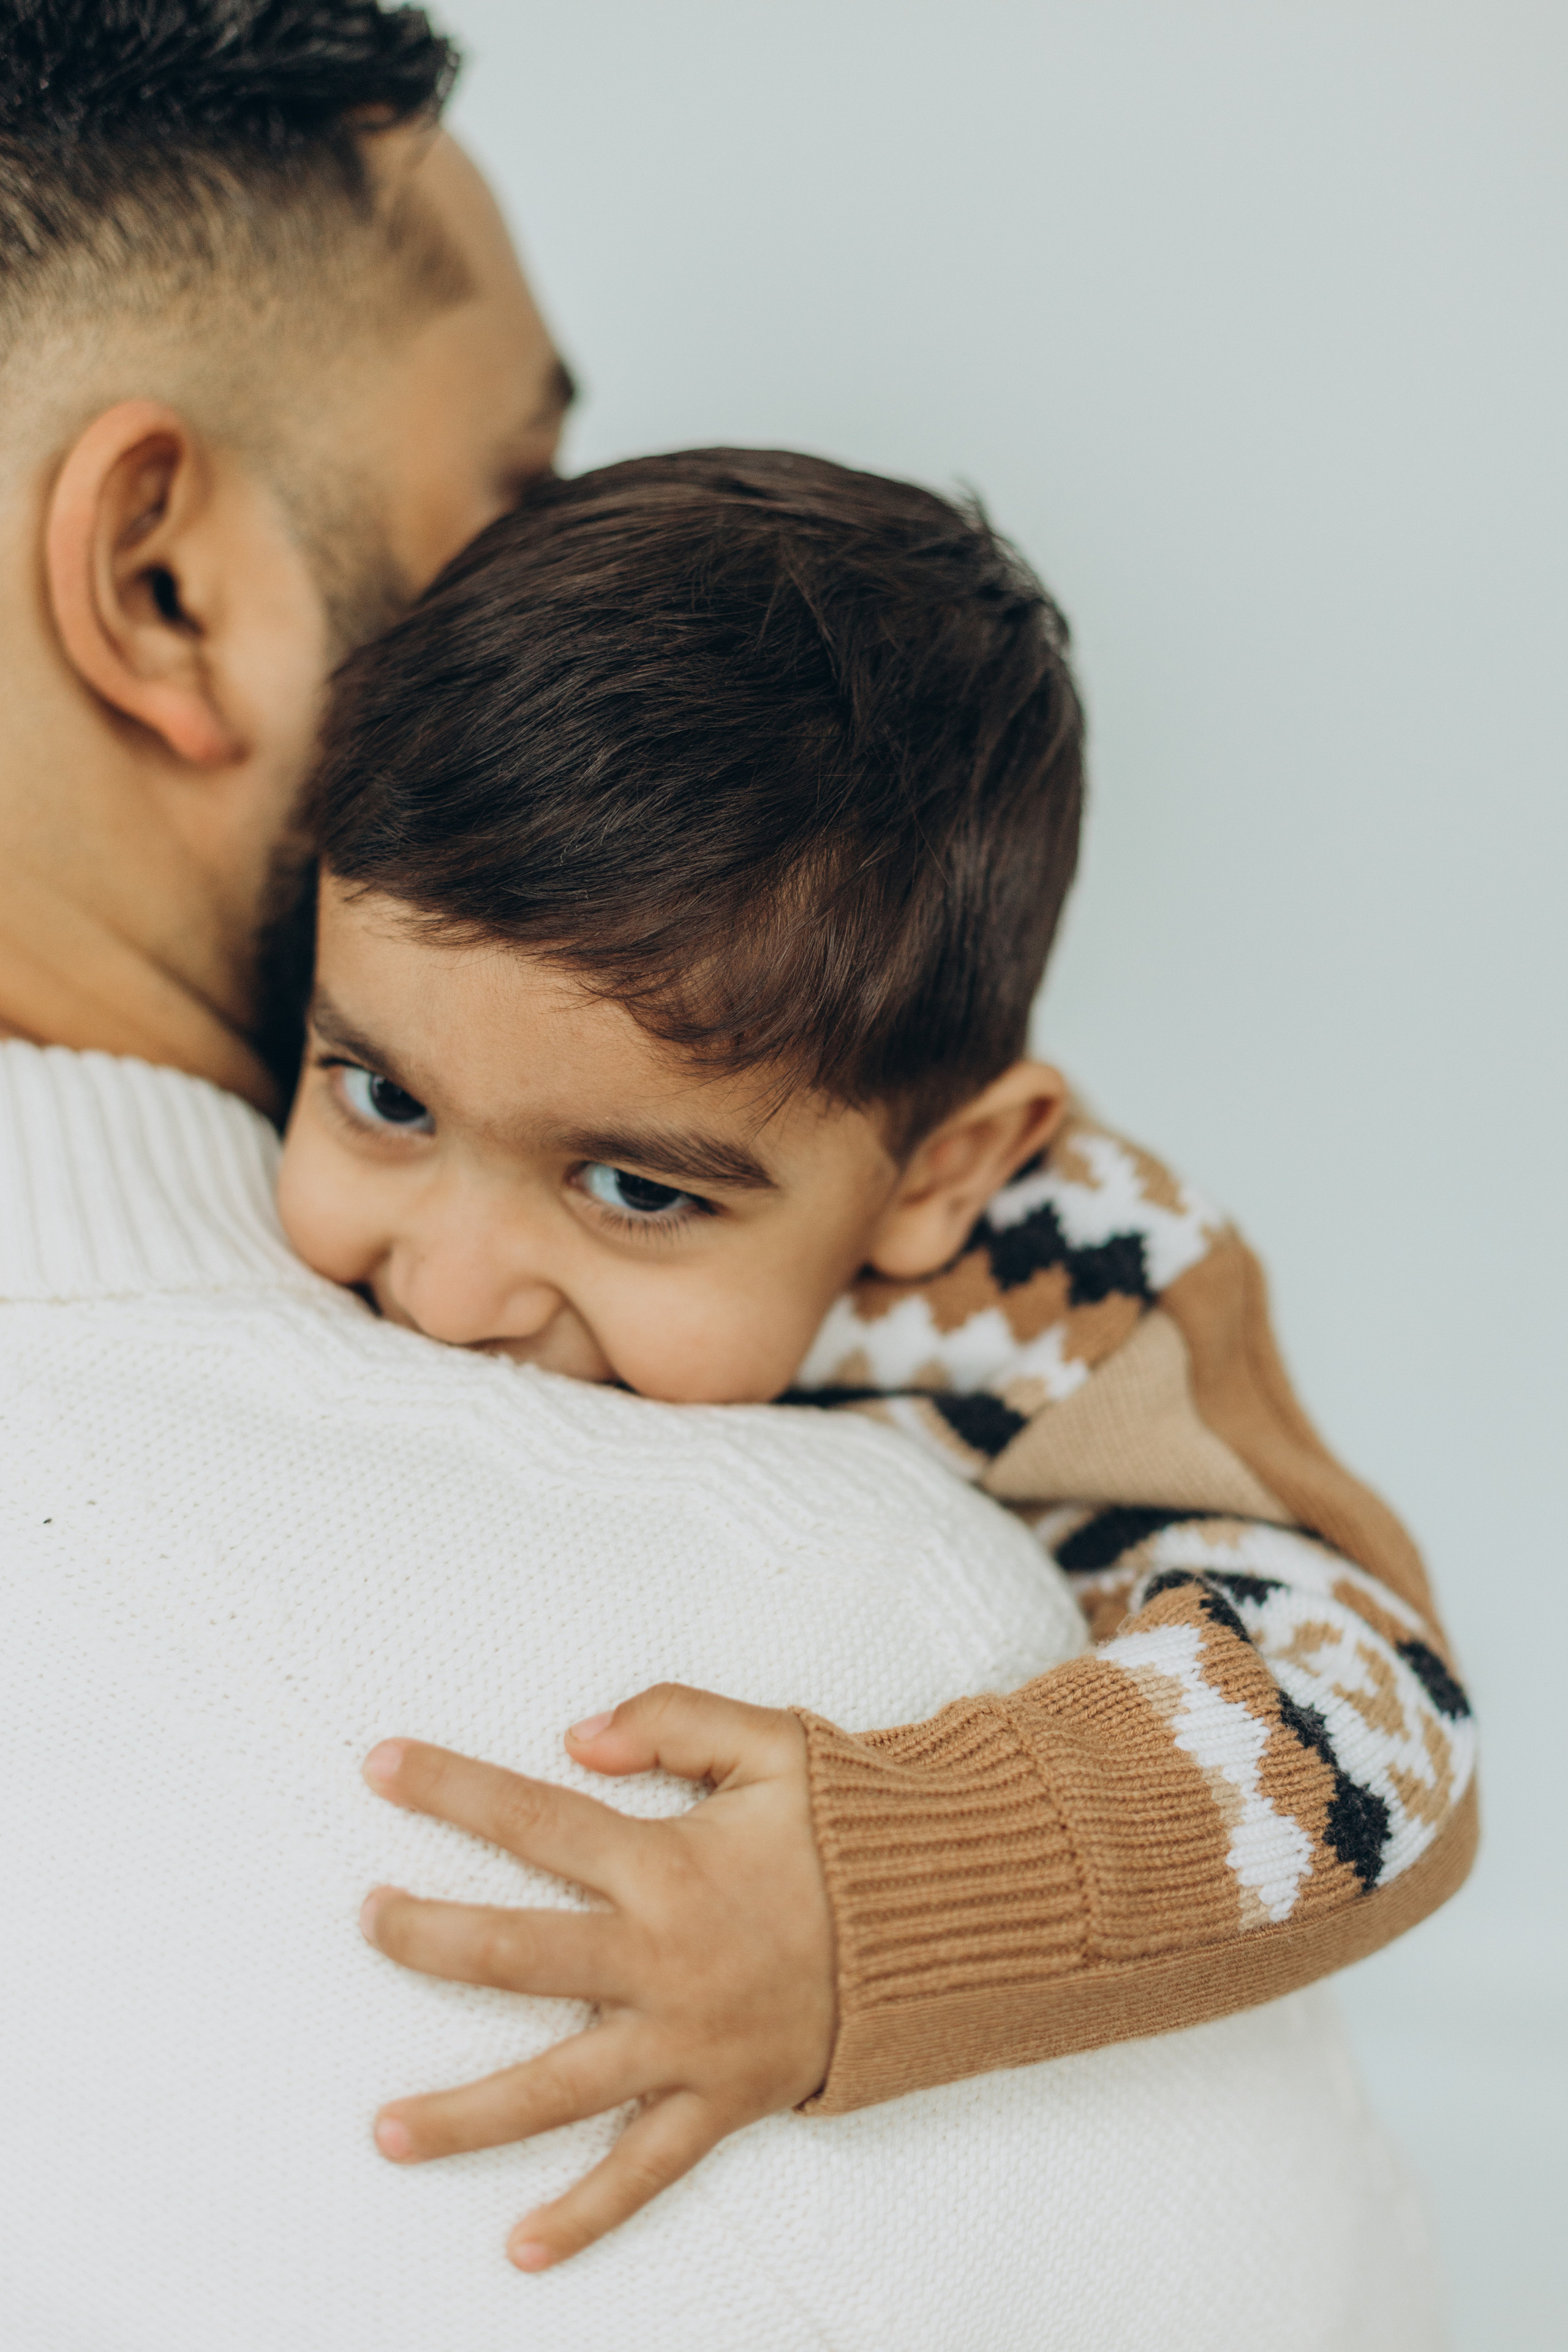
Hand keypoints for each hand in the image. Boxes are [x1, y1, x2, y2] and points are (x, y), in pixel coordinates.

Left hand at [358, 1686, 834, 2269]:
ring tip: (385, 2131)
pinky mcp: (722, 2100)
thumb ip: (673, 1718)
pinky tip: (523, 2247)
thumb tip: (577, 1737)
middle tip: (367, 1920)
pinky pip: (646, 2171)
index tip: (381, 1766)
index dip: (450, 1787)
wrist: (950, 1919)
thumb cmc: (855, 1830)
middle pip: (514, 1954)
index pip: (532, 1819)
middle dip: (425, 1939)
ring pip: (555, 2087)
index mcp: (667, 1864)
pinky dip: (587, 2216)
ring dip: (464, 2113)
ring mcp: (688, 2041)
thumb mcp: (772, 1743)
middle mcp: (663, 1959)